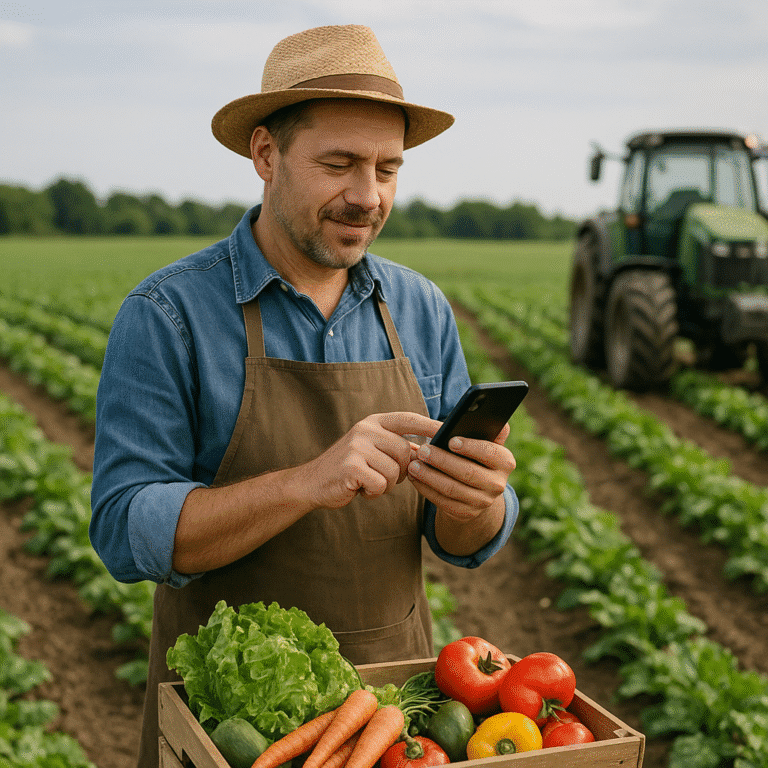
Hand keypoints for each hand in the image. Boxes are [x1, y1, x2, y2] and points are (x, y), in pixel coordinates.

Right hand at [297, 412, 440, 508]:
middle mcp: (365, 429)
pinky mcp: (351, 466)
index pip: (408, 419)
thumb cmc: (349, 468)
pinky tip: (360, 489)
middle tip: (382, 477)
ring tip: (368, 482)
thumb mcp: (372, 450)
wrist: (312, 482)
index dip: (429, 424)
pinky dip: (374, 493)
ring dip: (386, 484)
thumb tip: (429, 449)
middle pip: (405, 452)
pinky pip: (380, 484)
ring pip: (395, 471)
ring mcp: (357, 446)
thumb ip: (397, 447)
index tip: (449, 429)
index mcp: (373, 422)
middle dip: (400, 471)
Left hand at [407, 423, 515, 520]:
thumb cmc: (476, 456)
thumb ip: (487, 429)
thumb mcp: (485, 443)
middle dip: (442, 461)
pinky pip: (442, 502)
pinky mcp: (465, 514)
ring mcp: (482, 502)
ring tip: (413, 464)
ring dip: (429, 476)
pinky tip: (414, 477)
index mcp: (505, 462)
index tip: (450, 440)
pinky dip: (425, 489)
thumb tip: (488, 413)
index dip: (471, 447)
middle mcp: (498, 484)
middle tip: (423, 450)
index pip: (491, 453)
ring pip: (452, 489)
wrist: (476, 491)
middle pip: (468, 473)